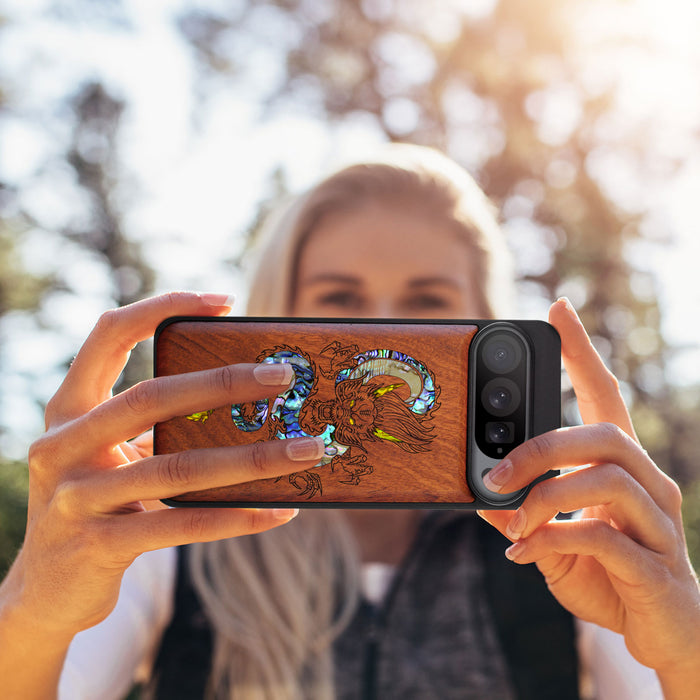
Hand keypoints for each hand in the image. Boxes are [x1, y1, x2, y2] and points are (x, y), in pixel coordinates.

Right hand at [3, 292, 323, 640]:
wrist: (46, 590)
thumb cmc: (98, 504)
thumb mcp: (113, 455)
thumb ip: (157, 427)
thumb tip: (249, 402)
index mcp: (68, 409)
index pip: (109, 334)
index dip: (162, 307)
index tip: (224, 301)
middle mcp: (62, 446)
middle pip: (151, 397)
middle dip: (224, 382)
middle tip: (285, 375)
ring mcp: (76, 498)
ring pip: (178, 468)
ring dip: (253, 459)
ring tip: (307, 450)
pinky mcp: (98, 546)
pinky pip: (182, 525)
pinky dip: (237, 517)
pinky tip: (280, 511)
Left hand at [478, 298, 699, 691]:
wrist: (664, 635)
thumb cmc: (609, 577)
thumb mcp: (554, 540)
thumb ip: (523, 515)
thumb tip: (480, 496)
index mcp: (622, 468)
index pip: (605, 396)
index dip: (582, 352)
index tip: (558, 309)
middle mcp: (649, 484)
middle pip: (604, 434)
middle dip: (541, 447)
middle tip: (495, 473)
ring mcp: (659, 524)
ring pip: (606, 479)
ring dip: (545, 497)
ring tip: (512, 522)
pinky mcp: (656, 566)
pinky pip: (604, 537)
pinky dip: (553, 540)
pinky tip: (525, 554)